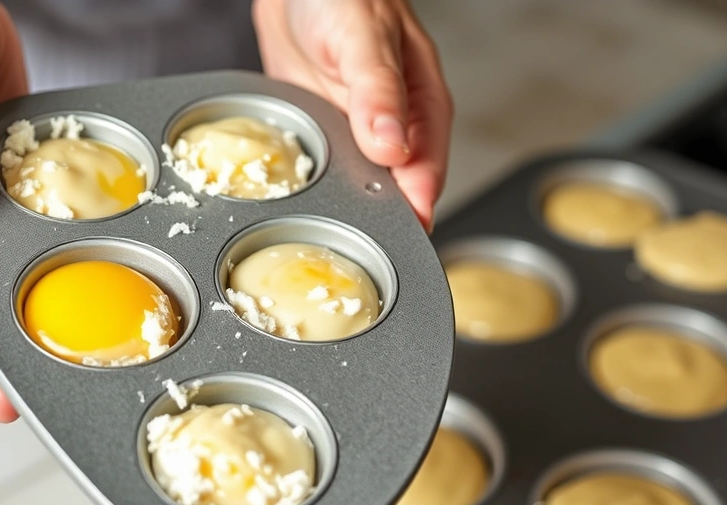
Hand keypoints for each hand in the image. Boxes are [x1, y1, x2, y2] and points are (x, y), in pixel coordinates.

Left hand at [252, 0, 451, 231]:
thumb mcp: (364, 38)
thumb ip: (379, 91)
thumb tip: (393, 146)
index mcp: (421, 106)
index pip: (427, 170)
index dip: (415, 207)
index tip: (402, 234)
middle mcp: (393, 127)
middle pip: (393, 191)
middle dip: (376, 219)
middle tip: (356, 245)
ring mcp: (356, 135)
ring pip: (356, 189)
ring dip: (341, 208)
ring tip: (325, 231)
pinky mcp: (324, 136)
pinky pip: (322, 173)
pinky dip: (312, 189)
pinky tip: (299, 200)